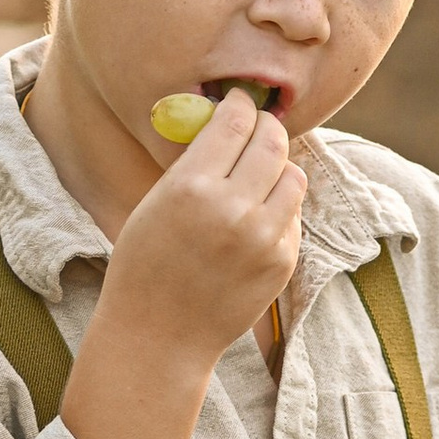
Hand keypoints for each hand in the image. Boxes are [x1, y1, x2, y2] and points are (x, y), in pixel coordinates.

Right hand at [102, 91, 304, 370]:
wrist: (158, 336)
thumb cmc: (146, 264)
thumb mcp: (155, 203)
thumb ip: (195, 164)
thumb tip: (230, 123)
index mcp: (191, 187)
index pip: (234, 122)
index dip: (239, 105)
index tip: (239, 102)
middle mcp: (232, 209)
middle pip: (272, 142)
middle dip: (267, 127)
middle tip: (259, 127)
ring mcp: (263, 238)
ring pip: (293, 176)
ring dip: (278, 167)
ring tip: (259, 174)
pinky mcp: (282, 262)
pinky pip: (293, 215)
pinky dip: (279, 208)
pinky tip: (255, 218)